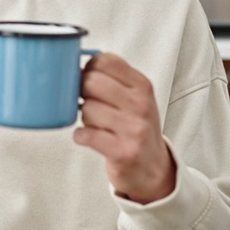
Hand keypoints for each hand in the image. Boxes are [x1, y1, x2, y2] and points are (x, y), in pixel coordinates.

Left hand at [74, 52, 176, 203]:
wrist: (153, 167)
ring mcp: (133, 128)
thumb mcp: (135, 97)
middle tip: (88, 102)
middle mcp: (140, 105)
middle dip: (82, 92)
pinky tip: (89, 137)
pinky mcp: (122, 151)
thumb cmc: (137, 128)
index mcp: (142, 86)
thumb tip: (76, 66)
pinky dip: (81, 136)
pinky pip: (86, 135)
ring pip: (87, 109)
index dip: (90, 68)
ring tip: (95, 124)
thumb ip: (112, 79)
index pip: (106, 61)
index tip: (89, 78)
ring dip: (84, 118)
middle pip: (91, 82)